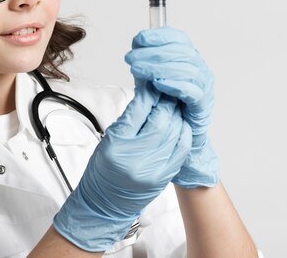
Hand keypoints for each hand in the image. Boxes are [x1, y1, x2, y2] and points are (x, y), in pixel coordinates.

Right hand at [53, 84, 191, 250]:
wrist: (106, 203)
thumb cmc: (103, 170)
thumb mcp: (109, 138)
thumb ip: (129, 118)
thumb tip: (148, 96)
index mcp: (117, 144)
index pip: (139, 110)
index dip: (149, 94)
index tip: (153, 84)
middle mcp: (137, 158)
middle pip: (161, 121)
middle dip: (166, 103)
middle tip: (167, 91)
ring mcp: (154, 169)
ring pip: (175, 133)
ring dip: (177, 116)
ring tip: (174, 106)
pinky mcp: (165, 176)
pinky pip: (182, 149)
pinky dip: (183, 133)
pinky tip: (180, 124)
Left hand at [124, 27, 218, 187]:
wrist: (176, 142)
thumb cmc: (164, 111)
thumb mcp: (149, 82)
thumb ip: (145, 64)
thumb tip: (136, 45)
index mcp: (186, 60)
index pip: (178, 39)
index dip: (160, 36)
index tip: (140, 38)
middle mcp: (198, 70)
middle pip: (181, 51)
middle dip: (153, 52)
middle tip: (132, 58)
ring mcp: (203, 87)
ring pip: (187, 68)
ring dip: (159, 66)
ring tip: (139, 69)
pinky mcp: (203, 105)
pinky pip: (192, 91)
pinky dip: (175, 84)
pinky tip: (159, 83)